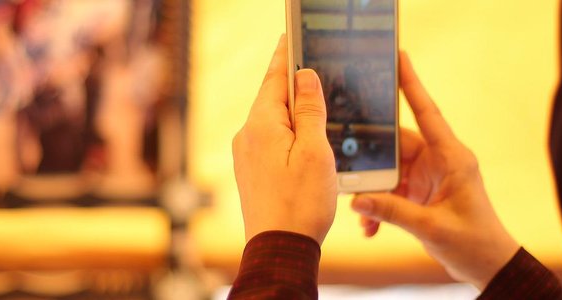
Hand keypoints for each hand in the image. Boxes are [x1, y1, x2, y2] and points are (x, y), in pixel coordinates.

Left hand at [233, 35, 336, 243]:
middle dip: (292, 82)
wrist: (279, 248)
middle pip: (272, 98)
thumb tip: (304, 76)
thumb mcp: (316, 151)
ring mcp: (246, 155)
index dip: (287, 56)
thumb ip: (311, 110)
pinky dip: (288, 131)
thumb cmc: (302, 203)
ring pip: (272, 120)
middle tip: (308, 61)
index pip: (275, 78)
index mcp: (262, 125)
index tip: (292, 37)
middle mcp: (247, 135)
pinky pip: (270, 139)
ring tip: (313, 99)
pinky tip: (303, 137)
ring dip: (293, 110)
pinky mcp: (251, 171)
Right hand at [350, 52, 519, 288]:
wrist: (489, 268)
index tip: (398, 56)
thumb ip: (392, 212)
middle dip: (371, 158)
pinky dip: (379, 207)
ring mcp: (429, 177)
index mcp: (451, 157)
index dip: (411, 84)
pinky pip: (392, 191)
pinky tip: (370, 227)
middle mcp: (439, 161)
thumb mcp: (431, 228)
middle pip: (397, 145)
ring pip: (390, 171)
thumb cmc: (474, 243)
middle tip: (345, 162)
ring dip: (373, 191)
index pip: (427, 112)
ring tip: (360, 210)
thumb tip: (357, 201)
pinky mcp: (422, 194)